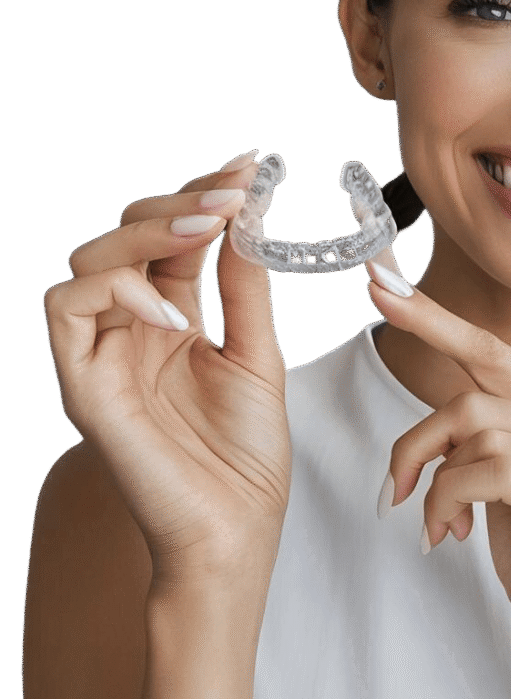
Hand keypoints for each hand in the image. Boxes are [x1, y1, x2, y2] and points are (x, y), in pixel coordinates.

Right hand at [44, 152, 289, 586]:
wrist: (236, 530)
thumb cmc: (245, 455)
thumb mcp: (257, 354)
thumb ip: (243, 288)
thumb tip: (250, 219)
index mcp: (169, 321)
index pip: (172, 240)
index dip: (202, 197)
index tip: (249, 168)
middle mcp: (129, 330)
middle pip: (125, 236)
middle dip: (179, 202)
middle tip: (235, 190)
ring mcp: (101, 355)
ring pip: (89, 259)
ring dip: (148, 230)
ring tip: (209, 228)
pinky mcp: (81, 385)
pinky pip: (66, 311)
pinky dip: (117, 290)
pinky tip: (172, 308)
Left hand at [366, 260, 510, 673]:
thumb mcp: (497, 482)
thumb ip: (477, 437)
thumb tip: (427, 426)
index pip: (492, 352)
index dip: (434, 318)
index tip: (381, 283)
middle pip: (475, 399)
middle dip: (417, 443)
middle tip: (394, 490)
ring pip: (480, 435)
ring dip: (434, 483)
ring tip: (433, 523)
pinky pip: (495, 474)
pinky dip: (451, 500)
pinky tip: (448, 535)